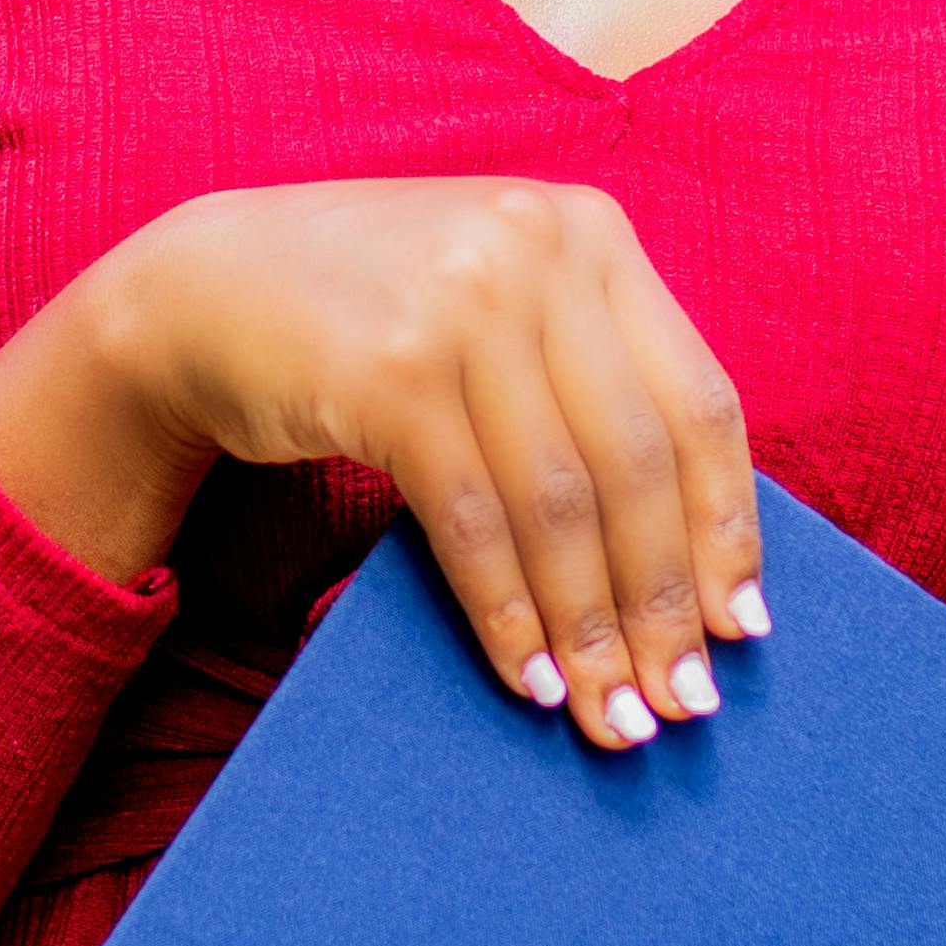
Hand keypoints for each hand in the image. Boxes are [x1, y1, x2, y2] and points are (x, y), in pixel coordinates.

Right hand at [0, 177, 763, 752]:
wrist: (202, 285)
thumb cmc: (374, 319)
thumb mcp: (499, 303)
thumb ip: (587, 375)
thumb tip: (693, 555)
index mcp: (591, 230)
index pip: (701, 400)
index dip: (729, 526)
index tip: (743, 627)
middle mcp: (538, 250)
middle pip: (639, 463)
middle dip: (666, 603)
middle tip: (684, 705)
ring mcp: (463, 303)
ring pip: (561, 502)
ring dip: (592, 628)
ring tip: (612, 716)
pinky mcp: (390, 370)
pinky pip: (474, 519)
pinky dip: (508, 614)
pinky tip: (531, 679)